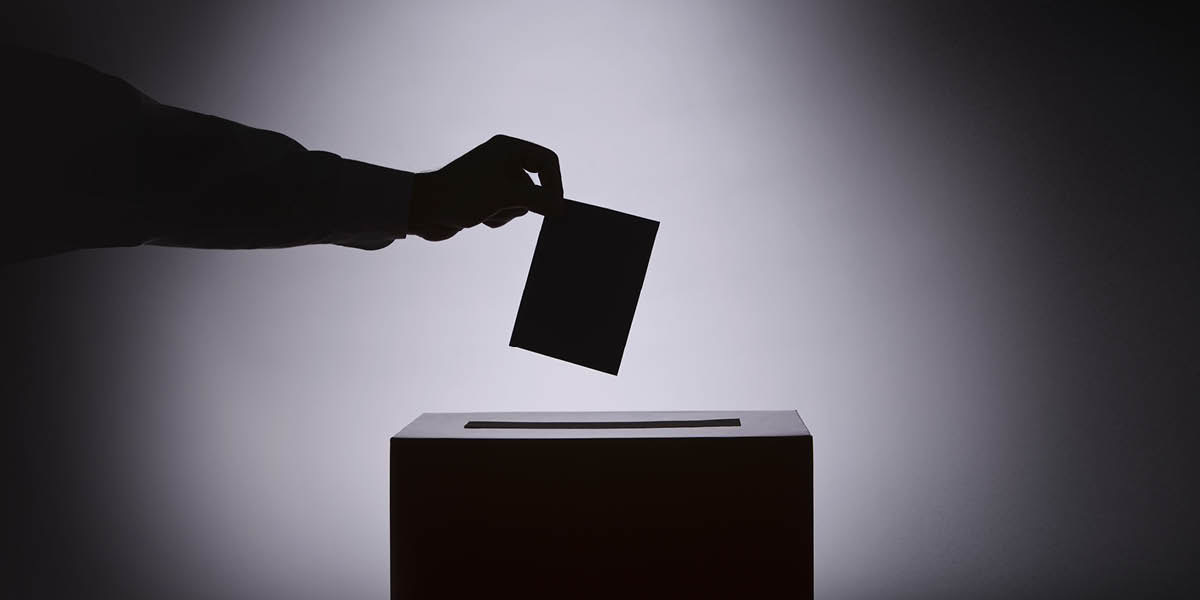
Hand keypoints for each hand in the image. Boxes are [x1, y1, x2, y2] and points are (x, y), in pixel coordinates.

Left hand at [409, 134, 565, 240]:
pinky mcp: (488, 198)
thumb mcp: (506, 196)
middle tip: (507, 207)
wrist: (424, 210)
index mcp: (508, 149)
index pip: (547, 162)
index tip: (553, 206)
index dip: (554, 183)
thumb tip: (561, 208)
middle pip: (537, 185)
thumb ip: (538, 200)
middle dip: (523, 202)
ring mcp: (496, 180)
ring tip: (486, 211)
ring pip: (523, 202)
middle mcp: (504, 161)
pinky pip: (508, 211)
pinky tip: (479, 217)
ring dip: (507, 212)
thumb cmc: (461, 194)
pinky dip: (498, 218)